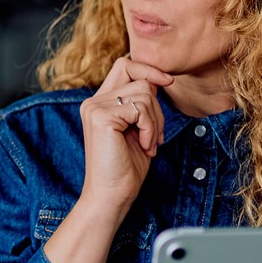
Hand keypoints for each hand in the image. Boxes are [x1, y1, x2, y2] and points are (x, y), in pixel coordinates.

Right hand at [78, 57, 171, 210]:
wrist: (111, 195)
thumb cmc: (126, 167)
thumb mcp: (139, 128)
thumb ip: (142, 104)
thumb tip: (158, 80)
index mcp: (100, 102)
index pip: (125, 66)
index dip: (149, 70)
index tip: (168, 82)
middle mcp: (93, 101)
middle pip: (139, 78)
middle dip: (157, 106)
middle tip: (155, 135)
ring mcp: (95, 108)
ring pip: (144, 93)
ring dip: (155, 121)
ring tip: (149, 143)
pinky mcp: (101, 117)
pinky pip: (141, 109)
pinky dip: (150, 128)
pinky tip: (144, 146)